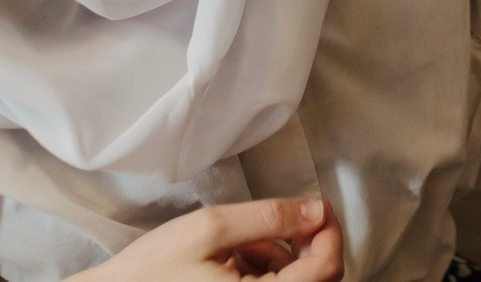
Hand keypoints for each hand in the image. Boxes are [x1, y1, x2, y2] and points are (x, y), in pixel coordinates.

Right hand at [69, 197, 342, 281]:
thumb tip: (316, 209)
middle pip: (317, 278)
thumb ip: (270, 217)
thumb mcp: (210, 229)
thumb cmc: (153, 269)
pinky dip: (264, 271)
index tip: (314, 206)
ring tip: (237, 243)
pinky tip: (233, 260)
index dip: (328, 232)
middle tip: (270, 222)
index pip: (327, 270)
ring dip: (279, 257)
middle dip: (302, 243)